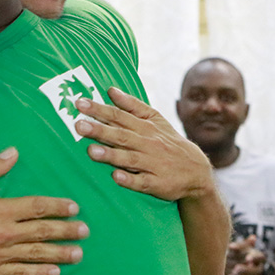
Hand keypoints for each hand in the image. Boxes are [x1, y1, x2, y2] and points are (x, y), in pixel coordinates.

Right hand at [0, 148, 88, 274]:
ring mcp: (0, 254)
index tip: (74, 208)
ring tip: (78, 254)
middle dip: (67, 231)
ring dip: (60, 253)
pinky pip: (21, 273)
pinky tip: (54, 273)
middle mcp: (5, 232)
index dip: (59, 207)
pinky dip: (39, 273)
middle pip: (44, 231)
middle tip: (85, 231)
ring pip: (37, 254)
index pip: (38, 207)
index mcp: (1, 209)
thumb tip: (13, 152)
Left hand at [72, 88, 213, 201]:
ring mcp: (152, 164)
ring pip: (129, 158)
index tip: (79, 103)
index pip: (119, 116)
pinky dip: (129, 180)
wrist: (196, 170)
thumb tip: (110, 90)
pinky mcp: (156, 184)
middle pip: (121, 135)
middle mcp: (147, 144)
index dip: (99, 110)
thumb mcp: (155, 119)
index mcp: (144, 127)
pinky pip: (142, 182)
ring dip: (110, 155)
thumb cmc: (168, 142)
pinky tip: (116, 177)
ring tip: (91, 151)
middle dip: (100, 130)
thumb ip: (132, 105)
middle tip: (78, 125)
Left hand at [229, 243, 266, 274]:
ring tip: (233, 272)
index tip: (247, 258)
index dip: (254, 258)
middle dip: (247, 271)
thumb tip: (231, 246)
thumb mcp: (242, 247)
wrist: (243, 263)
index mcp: (259, 257)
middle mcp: (260, 268)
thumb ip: (239, 246)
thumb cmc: (242, 252)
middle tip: (237, 268)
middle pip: (257, 271)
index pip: (260, 257)